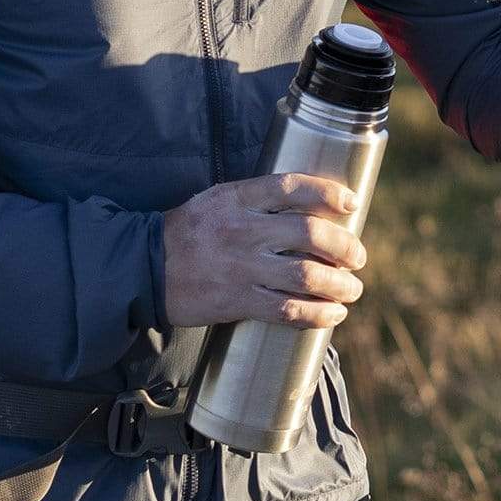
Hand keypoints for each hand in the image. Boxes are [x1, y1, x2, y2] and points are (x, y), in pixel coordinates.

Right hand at [161, 173, 366, 329]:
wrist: (142, 269)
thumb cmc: (187, 233)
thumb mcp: (216, 200)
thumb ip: (257, 200)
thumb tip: (312, 210)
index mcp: (236, 198)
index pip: (292, 187)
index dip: (328, 193)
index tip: (352, 204)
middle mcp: (241, 229)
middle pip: (310, 232)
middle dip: (345, 246)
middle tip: (358, 257)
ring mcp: (239, 267)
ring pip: (305, 274)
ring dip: (339, 284)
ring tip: (351, 290)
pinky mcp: (235, 300)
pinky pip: (287, 310)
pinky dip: (317, 313)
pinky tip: (332, 314)